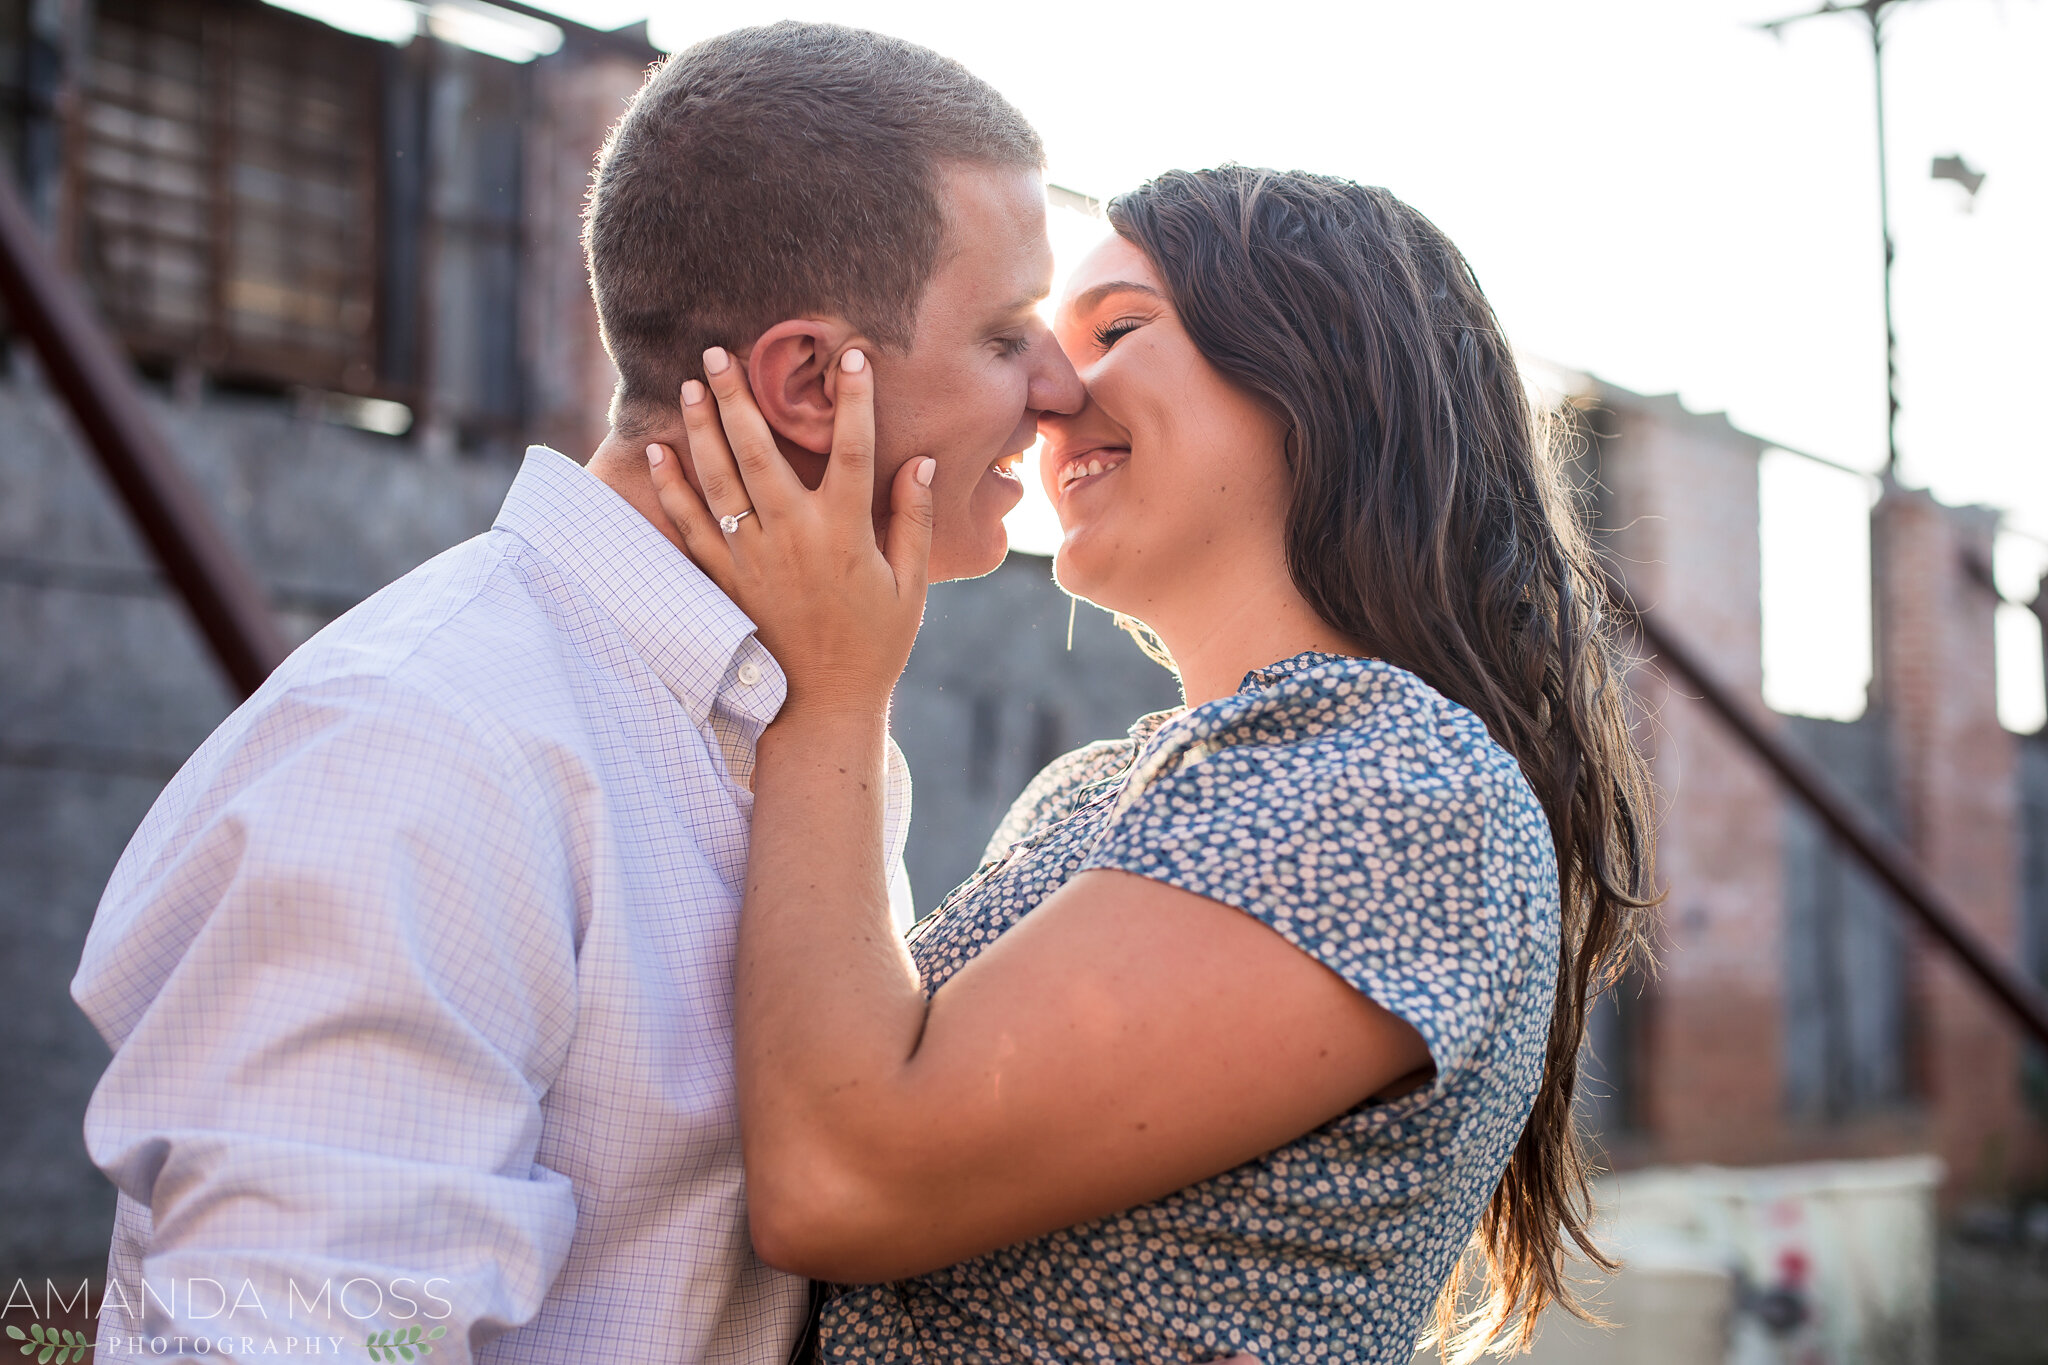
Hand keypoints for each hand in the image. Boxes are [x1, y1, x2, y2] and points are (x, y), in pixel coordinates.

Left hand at [645, 346, 934, 718]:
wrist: (823, 704)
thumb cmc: (875, 645)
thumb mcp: (911, 586)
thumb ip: (913, 522)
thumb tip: (921, 463)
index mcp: (844, 532)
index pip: (851, 450)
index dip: (854, 401)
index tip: (853, 356)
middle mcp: (792, 536)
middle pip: (759, 451)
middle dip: (739, 396)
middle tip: (721, 350)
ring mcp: (752, 557)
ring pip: (719, 479)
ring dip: (701, 428)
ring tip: (690, 384)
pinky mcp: (726, 579)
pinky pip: (691, 526)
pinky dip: (671, 488)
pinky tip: (658, 452)